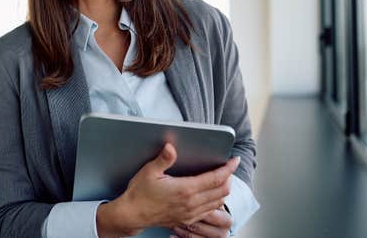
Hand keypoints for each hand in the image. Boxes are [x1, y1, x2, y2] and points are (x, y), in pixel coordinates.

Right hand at [96, 144, 238, 237]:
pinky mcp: (188, 219)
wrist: (132, 214)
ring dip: (223, 190)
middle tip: (227, 168)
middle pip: (222, 191)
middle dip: (228, 178)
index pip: (215, 178)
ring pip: (218, 202)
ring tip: (221, 179)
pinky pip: (210, 211)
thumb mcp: (149, 171)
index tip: (235, 161)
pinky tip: (210, 194)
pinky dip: (216, 201)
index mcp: (185, 189)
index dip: (228, 168)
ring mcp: (191, 213)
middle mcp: (191, 203)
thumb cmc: (139, 193)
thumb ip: (163, 159)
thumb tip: (171, 146)